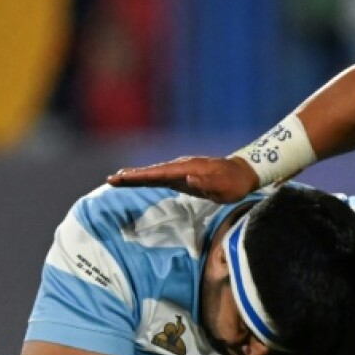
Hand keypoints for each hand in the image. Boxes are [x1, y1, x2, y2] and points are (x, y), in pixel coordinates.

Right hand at [107, 156, 259, 202]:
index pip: (159, 173)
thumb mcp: (224, 188)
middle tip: (111, 179)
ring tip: (118, 179)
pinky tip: (139, 180)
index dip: (140, 176)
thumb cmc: (233, 184)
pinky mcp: (183, 175)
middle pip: (152, 171)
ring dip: (136, 176)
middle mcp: (181, 166)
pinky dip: (148, 178)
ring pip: (155, 173)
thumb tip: (189, 179)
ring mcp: (181, 169)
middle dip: (131, 176)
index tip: (122, 177)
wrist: (242, 173)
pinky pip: (161, 176)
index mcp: (188, 169)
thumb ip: (208, 184)